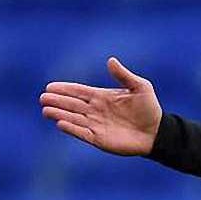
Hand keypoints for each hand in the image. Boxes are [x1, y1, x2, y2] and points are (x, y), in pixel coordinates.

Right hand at [39, 56, 162, 155]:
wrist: (157, 132)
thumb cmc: (150, 109)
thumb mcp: (140, 87)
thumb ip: (124, 75)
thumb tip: (110, 60)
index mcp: (102, 97)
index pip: (79, 92)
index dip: (64, 89)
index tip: (49, 86)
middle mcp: (95, 111)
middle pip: (72, 105)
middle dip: (57, 101)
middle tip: (43, 98)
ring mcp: (96, 125)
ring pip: (73, 118)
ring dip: (60, 114)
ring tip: (46, 110)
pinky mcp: (99, 139)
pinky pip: (82, 133)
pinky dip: (72, 129)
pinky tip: (61, 123)